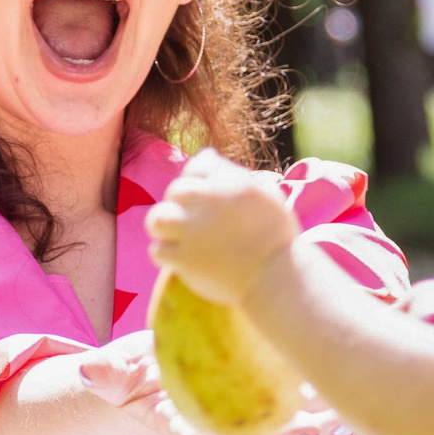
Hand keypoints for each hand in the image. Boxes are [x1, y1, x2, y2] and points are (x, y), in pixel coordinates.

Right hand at [79, 330, 340, 434]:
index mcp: (183, 426)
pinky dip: (324, 400)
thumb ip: (104, 373)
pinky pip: (299, 405)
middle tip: (312, 432)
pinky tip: (350, 390)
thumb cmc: (131, 376)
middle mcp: (219, 430)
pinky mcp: (267, 404)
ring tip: (346, 417)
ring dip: (317, 425)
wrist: (155, 380)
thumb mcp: (111, 372)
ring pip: (285, 428)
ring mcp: (246, 419)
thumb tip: (85, 370)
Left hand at [143, 150, 299, 306]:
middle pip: (175, 191)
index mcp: (232, 183)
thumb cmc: (274, 236)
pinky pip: (157, 250)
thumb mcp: (264, 193)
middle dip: (182, 204)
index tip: (206, 199)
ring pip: (157, 219)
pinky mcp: (184, 259)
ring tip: (177, 235)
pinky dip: (166, 253)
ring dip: (164, 225)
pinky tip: (181, 256)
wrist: (276, 279)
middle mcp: (210, 203)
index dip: (197, 181)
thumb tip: (204, 155)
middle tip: (195, 220)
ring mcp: (194, 231)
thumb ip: (231, 172)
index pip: (198, 166)